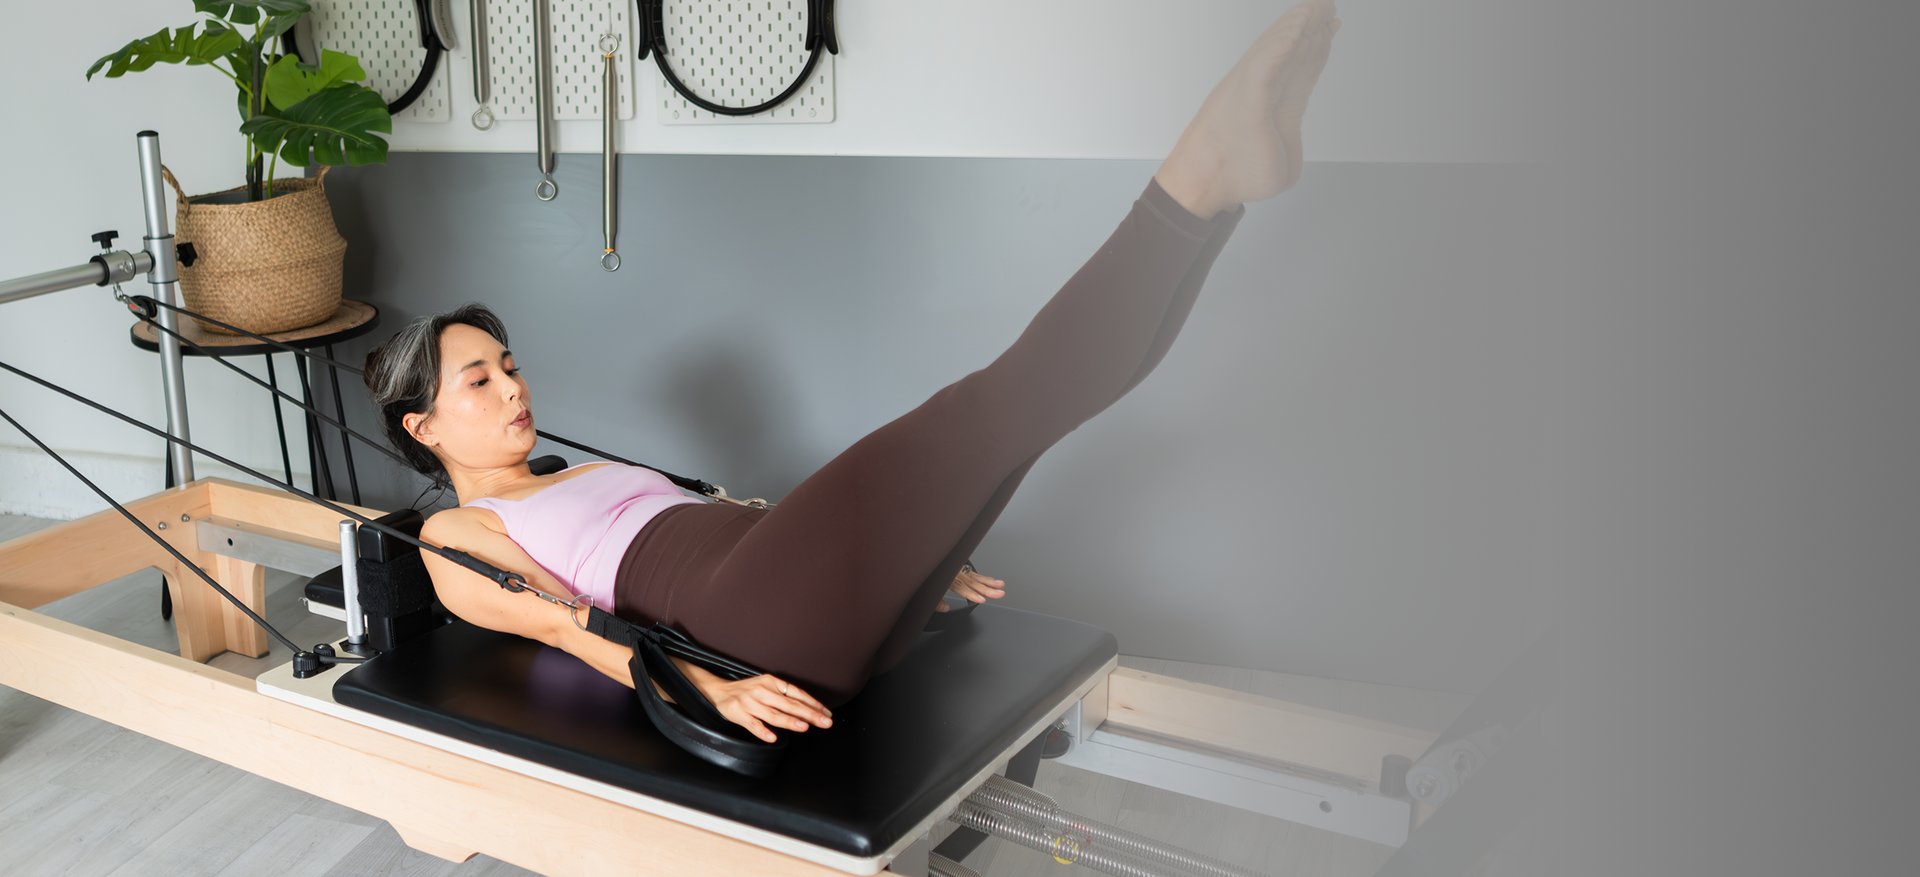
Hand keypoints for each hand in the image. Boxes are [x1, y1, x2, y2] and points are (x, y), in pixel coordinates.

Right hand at [698, 671, 833, 743]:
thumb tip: (807, 708)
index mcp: (772, 682)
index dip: (813, 704)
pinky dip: (763, 731)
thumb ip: (783, 695)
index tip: (826, 713)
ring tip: (804, 727)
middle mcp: (762, 691)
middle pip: (790, 705)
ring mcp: (750, 703)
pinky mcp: (739, 714)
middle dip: (810, 714)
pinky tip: (773, 738)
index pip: (797, 694)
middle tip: (824, 722)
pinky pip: (753, 725)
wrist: (718, 690)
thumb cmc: (747, 690)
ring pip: (774, 714)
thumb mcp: (767, 685)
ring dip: (790, 721)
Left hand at [935, 565, 1007, 611]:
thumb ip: (937, 602)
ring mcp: (958, 570)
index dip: (972, 594)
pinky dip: (983, 578)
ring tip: (1001, 586)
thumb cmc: (928, 574)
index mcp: (947, 578)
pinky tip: (991, 581)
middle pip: (973, 583)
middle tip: (999, 594)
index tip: (982, 599)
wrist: (924, 558)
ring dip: (989, 582)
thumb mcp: (928, 590)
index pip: (962, 588)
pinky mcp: (960, 568)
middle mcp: (955, 573)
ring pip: (976, 577)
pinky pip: (973, 573)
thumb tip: (946, 608)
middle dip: (987, 590)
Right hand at [1155, 0, 1342, 215]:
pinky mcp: (1248, 94)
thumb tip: (1289, 134)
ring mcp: (1255, 88)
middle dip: (1314, 26)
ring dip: (1301, 24)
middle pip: (1295, 50)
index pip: (1302, 67)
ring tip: (1320, 5)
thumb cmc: (1240, 176)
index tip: (1332, 27)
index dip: (1318, 45)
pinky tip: (1299, 23)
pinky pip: (1268, 61)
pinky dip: (1283, 41)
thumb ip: (1291, 138)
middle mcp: (1267, 90)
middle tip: (1328, 5)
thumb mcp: (1285, 161)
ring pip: (1282, 48)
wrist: (1211, 185)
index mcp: (1278, 104)